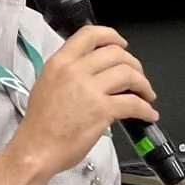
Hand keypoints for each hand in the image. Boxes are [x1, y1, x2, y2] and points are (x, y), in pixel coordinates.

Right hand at [12, 25, 158, 175]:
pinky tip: (149, 114)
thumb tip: (93, 70)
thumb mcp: (47, 85)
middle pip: (116, 53)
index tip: (122, 44)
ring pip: (128, 74)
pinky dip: (146, 108)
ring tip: (146, 94)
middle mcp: (75, 71)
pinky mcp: (102, 110)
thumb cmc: (39, 125)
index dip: (112, 36)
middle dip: (133, 64)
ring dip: (143, 84)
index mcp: (60, 62)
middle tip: (138, 76)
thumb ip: (69, 72)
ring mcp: (89, 89)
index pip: (90, 34)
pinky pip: (133, 103)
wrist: (35, 150)